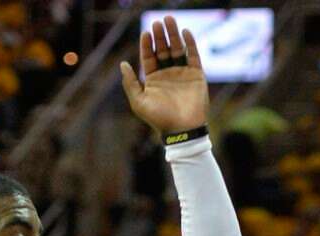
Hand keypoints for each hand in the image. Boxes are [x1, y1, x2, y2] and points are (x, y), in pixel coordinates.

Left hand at [120, 16, 207, 134]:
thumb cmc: (159, 118)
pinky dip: (190, 43)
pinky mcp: (196, 75)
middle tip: (158, 22)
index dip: (147, 45)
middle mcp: (168, 74)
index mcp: (153, 79)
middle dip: (160, 36)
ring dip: (173, 35)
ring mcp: (182, 73)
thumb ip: (130, 83)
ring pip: (177, 49)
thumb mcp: (139, 102)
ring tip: (169, 20)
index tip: (146, 33)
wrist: (182, 130)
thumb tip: (122, 64)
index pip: (149, 57)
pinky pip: (193, 55)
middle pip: (163, 50)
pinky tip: (185, 32)